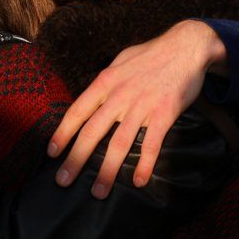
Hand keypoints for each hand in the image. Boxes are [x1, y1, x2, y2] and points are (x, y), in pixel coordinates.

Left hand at [48, 20, 225, 198]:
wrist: (186, 46)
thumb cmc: (152, 54)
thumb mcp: (121, 61)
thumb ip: (107, 81)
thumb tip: (93, 97)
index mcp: (106, 81)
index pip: (78, 111)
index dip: (63, 133)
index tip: (52, 153)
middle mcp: (120, 95)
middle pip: (92, 132)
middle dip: (76, 159)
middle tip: (63, 180)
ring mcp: (142, 105)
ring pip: (119, 143)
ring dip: (107, 171)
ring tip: (98, 192)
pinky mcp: (164, 113)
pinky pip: (151, 144)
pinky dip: (144, 164)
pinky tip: (138, 181)